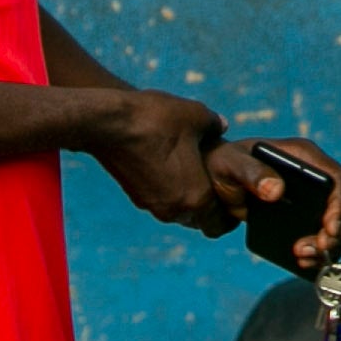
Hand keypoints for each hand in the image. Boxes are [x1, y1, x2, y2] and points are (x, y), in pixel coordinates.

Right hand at [75, 87, 240, 226]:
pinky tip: (168, 162)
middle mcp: (173, 209)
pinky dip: (168, 186)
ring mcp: (151, 204)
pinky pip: (161, 197)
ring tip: (192, 167)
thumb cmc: (156, 120)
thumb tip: (222, 125)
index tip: (234, 198)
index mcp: (195, 197)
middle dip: (209, 203)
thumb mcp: (197, 116)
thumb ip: (215, 125)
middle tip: (216, 179)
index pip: (220, 225)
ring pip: (179, 208)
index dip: (231, 214)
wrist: (107, 122)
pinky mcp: (135, 194)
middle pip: (199, 219)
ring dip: (187, 193)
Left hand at [204, 136, 340, 269]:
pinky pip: (335, 234)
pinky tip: (304, 260)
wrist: (217, 182)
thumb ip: (250, 173)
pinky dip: (327, 251)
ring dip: (337, 244)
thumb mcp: (231, 165)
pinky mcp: (314, 215)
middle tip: (321, 248)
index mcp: (307, 156)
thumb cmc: (223, 166)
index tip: (327, 233)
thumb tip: (277, 191)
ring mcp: (321, 195)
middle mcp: (321, 174)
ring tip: (304, 256)